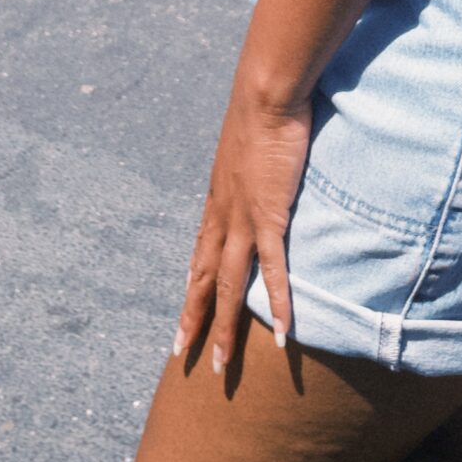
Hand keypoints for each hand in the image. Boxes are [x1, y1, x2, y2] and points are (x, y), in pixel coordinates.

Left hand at [175, 71, 311, 370]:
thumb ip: (251, 167)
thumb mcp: (248, 147)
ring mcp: (242, 219)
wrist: (266, 94)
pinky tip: (280, 334)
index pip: (198, 255)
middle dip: (192, 319)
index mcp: (217, 201)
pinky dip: (275, 304)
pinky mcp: (269, 216)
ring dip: (225, 328)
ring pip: (227, 286)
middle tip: (180, 356)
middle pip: (202, 279)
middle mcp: (222, 215)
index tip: (183, 315)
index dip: (190, 288)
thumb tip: (259, 168)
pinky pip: (271, 270)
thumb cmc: (261, 111)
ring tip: (220, 366)